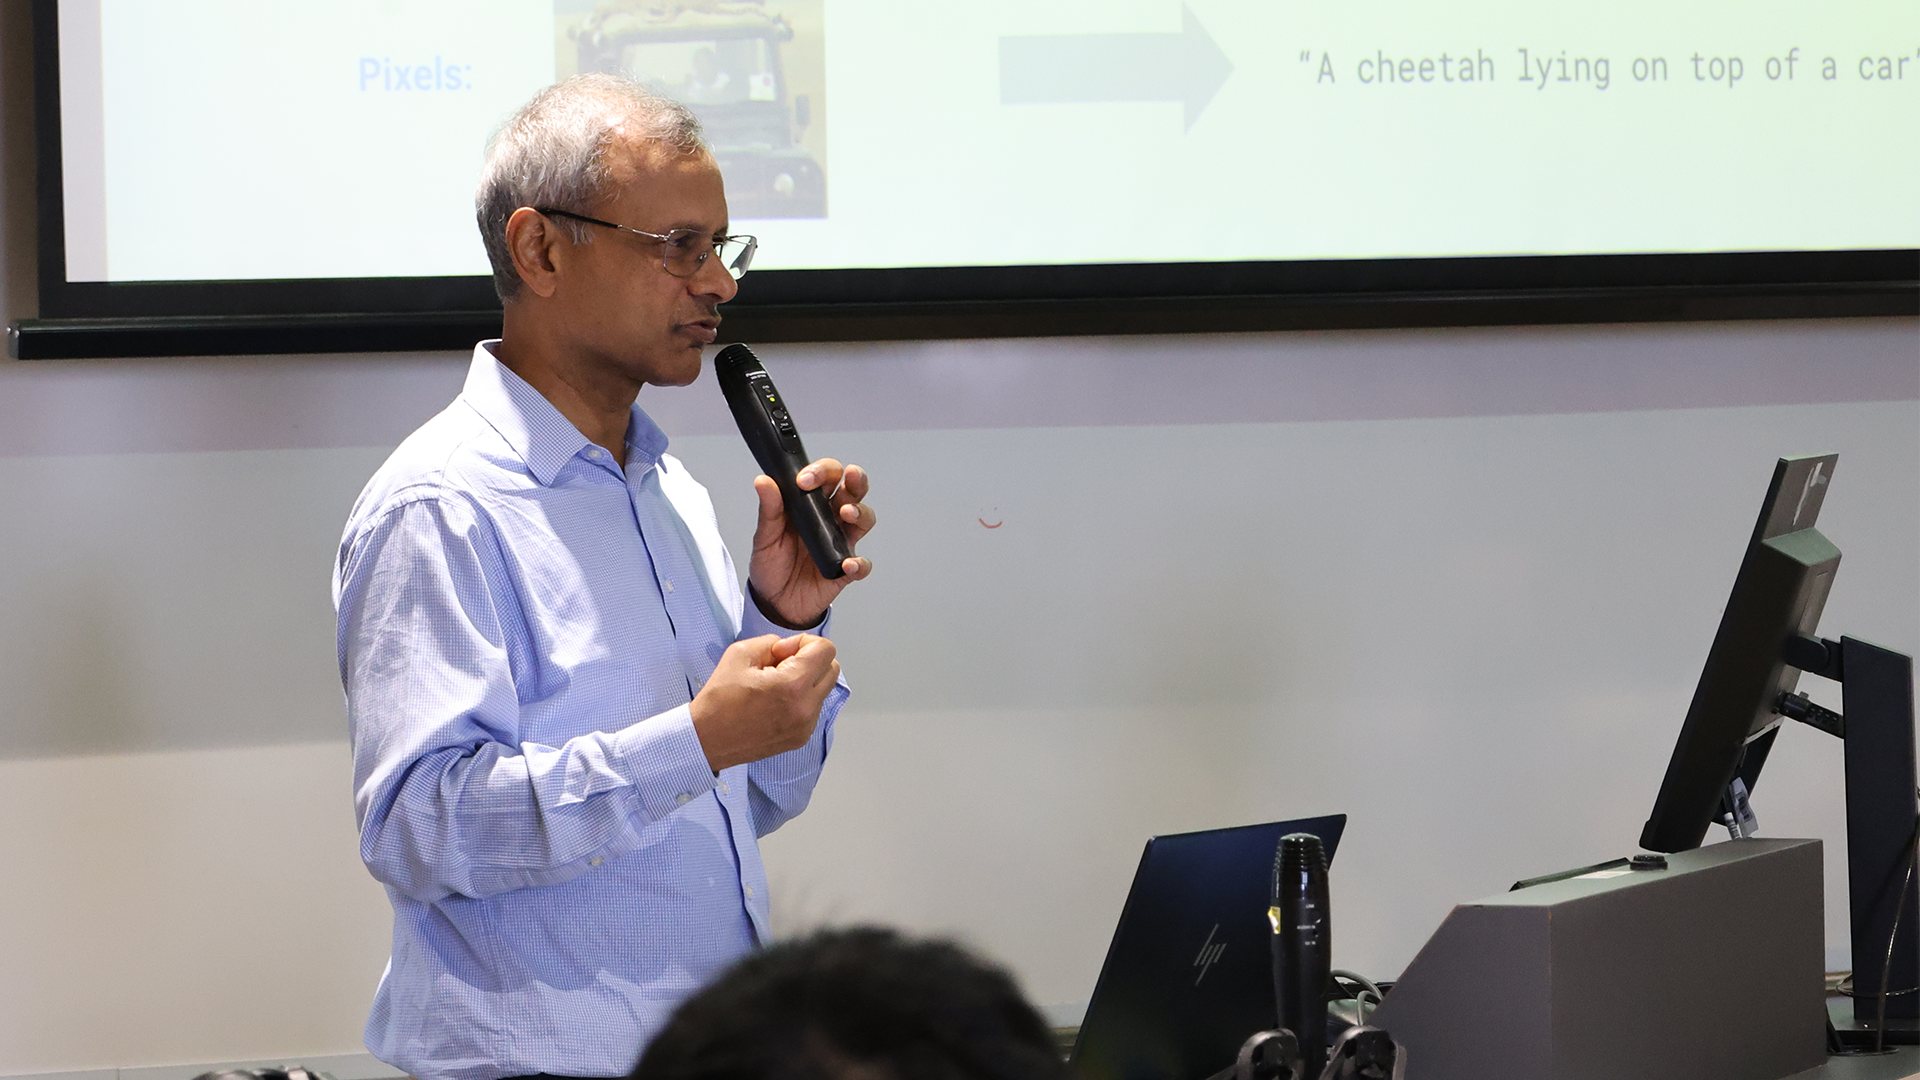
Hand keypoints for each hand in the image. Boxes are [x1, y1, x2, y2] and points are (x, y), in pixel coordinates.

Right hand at [690, 633, 839, 771]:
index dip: (804, 643)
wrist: (706, 740)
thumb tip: (788, 648)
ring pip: (823, 689)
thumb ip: (771, 642)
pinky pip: (813, 708)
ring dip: (806, 680)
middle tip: (781, 665)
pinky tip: (774, 703)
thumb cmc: (719, 700)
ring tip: (774, 686)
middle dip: (810, 660)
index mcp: (793, 685)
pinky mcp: (801, 738)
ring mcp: (806, 726)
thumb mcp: (740, 654)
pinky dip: (801, 699)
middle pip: (832, 668)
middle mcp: (806, 708)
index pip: (826, 650)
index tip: (782, 652)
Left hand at [748, 459, 874, 627]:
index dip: (821, 472)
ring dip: (861, 512)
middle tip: (850, 476)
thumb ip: (768, 510)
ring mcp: (840, 544)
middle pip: (853, 491)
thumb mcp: (765, 536)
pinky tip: (848, 564)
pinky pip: (861, 565)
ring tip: (847, 513)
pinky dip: (859, 563)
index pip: (826, 478)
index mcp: (811, 506)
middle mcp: (830, 520)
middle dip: (856, 480)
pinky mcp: (844, 571)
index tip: (805, 480)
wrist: (773, 603)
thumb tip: (764, 481)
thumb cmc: (772, 565)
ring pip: (864, 520)